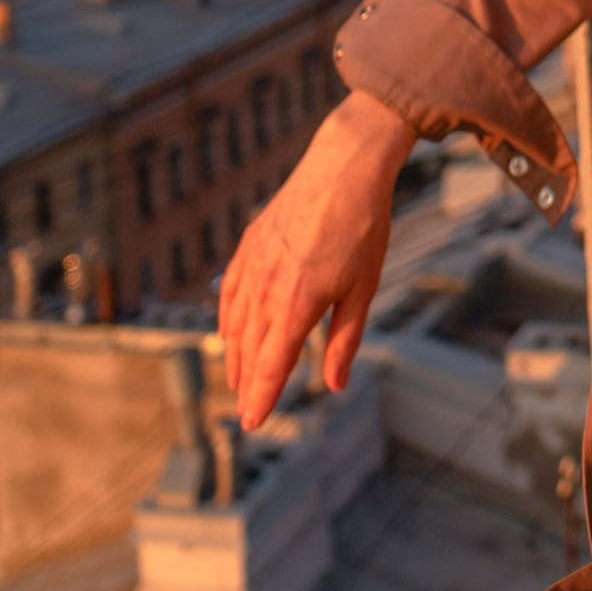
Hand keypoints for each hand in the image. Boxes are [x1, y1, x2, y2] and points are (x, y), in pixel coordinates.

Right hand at [220, 91, 417, 422]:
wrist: (343, 167)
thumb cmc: (362, 227)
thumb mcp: (363, 289)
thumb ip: (344, 340)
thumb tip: (333, 384)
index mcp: (297, 304)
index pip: (271, 365)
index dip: (261, 398)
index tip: (253, 423)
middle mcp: (266, 288)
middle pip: (250, 350)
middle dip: (247, 385)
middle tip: (245, 414)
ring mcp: (253, 265)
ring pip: (235, 323)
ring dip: (234, 356)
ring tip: (237, 380)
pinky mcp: (248, 245)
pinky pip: (230, 292)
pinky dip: (227, 319)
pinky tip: (230, 330)